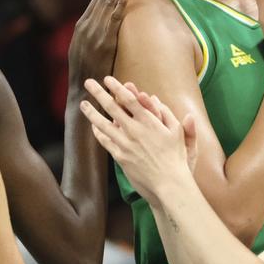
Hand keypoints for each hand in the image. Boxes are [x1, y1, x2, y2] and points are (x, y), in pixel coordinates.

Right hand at [68, 0, 132, 85]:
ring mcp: (93, 33)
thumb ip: (96, 33)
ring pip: (107, 3)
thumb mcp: (88, 48)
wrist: (84, 90)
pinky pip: (113, 19)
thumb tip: (109, 20)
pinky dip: (119, 3)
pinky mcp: (103, 42)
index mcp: (82, 26)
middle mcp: (86, 26)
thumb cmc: (90, 71)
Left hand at [79, 76, 195, 203]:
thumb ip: (171, 115)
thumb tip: (158, 100)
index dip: (118, 88)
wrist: (168, 183)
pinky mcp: (121, 157)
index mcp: (150, 122)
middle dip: (100, 93)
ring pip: (104, 124)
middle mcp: (135, 131)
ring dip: (92, 113)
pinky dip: (98, 132)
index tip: (109, 80)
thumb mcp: (180, 133)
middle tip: (89, 83)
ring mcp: (125, 144)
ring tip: (83, 104)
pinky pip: (106, 141)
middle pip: (113, 108)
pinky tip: (93, 126)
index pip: (130, 100)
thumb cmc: (178, 158)